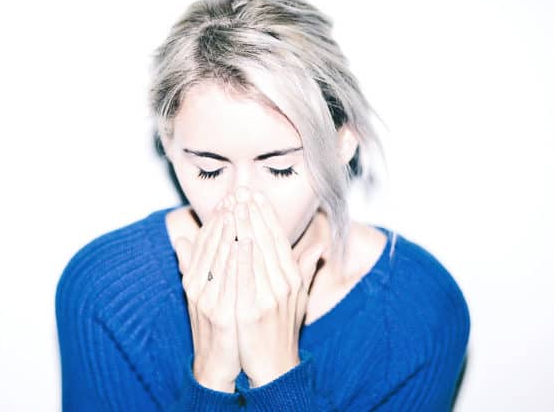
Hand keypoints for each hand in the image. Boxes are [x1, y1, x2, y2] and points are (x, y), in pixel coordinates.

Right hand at [173, 197, 240, 392]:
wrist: (218, 365)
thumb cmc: (217, 327)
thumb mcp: (201, 292)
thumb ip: (192, 263)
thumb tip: (180, 237)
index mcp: (194, 279)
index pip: (204, 240)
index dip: (216, 217)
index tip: (230, 196)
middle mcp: (197, 286)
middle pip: (211, 244)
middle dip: (225, 216)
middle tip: (237, 192)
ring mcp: (208, 300)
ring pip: (220, 256)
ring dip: (231, 229)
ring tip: (241, 206)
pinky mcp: (221, 314)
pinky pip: (230, 281)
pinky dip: (237, 259)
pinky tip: (246, 241)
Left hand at [229, 187, 324, 387]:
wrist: (273, 366)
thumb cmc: (280, 330)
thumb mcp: (297, 298)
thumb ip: (304, 270)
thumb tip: (320, 249)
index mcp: (291, 277)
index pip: (278, 237)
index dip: (266, 213)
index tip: (255, 193)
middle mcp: (284, 283)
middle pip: (267, 239)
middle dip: (253, 211)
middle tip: (242, 188)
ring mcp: (270, 296)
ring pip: (256, 253)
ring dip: (243, 225)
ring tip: (233, 204)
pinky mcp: (254, 310)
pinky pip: (247, 277)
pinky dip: (242, 256)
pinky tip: (236, 238)